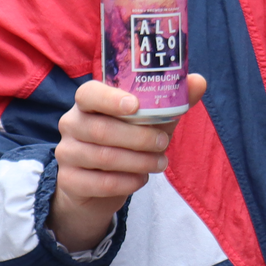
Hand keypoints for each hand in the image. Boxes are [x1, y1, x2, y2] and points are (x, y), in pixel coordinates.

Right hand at [50, 75, 207, 252]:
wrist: (98, 184)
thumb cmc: (127, 142)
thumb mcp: (150, 122)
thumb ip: (171, 102)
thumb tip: (198, 81)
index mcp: (89, 102)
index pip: (89, 93)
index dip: (110, 99)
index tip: (135, 106)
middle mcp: (72, 123)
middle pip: (101, 128)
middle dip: (138, 137)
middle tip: (163, 143)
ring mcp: (67, 152)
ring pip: (103, 157)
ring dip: (138, 161)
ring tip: (160, 163)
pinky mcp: (69, 180)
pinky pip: (100, 182)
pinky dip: (127, 182)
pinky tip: (141, 178)